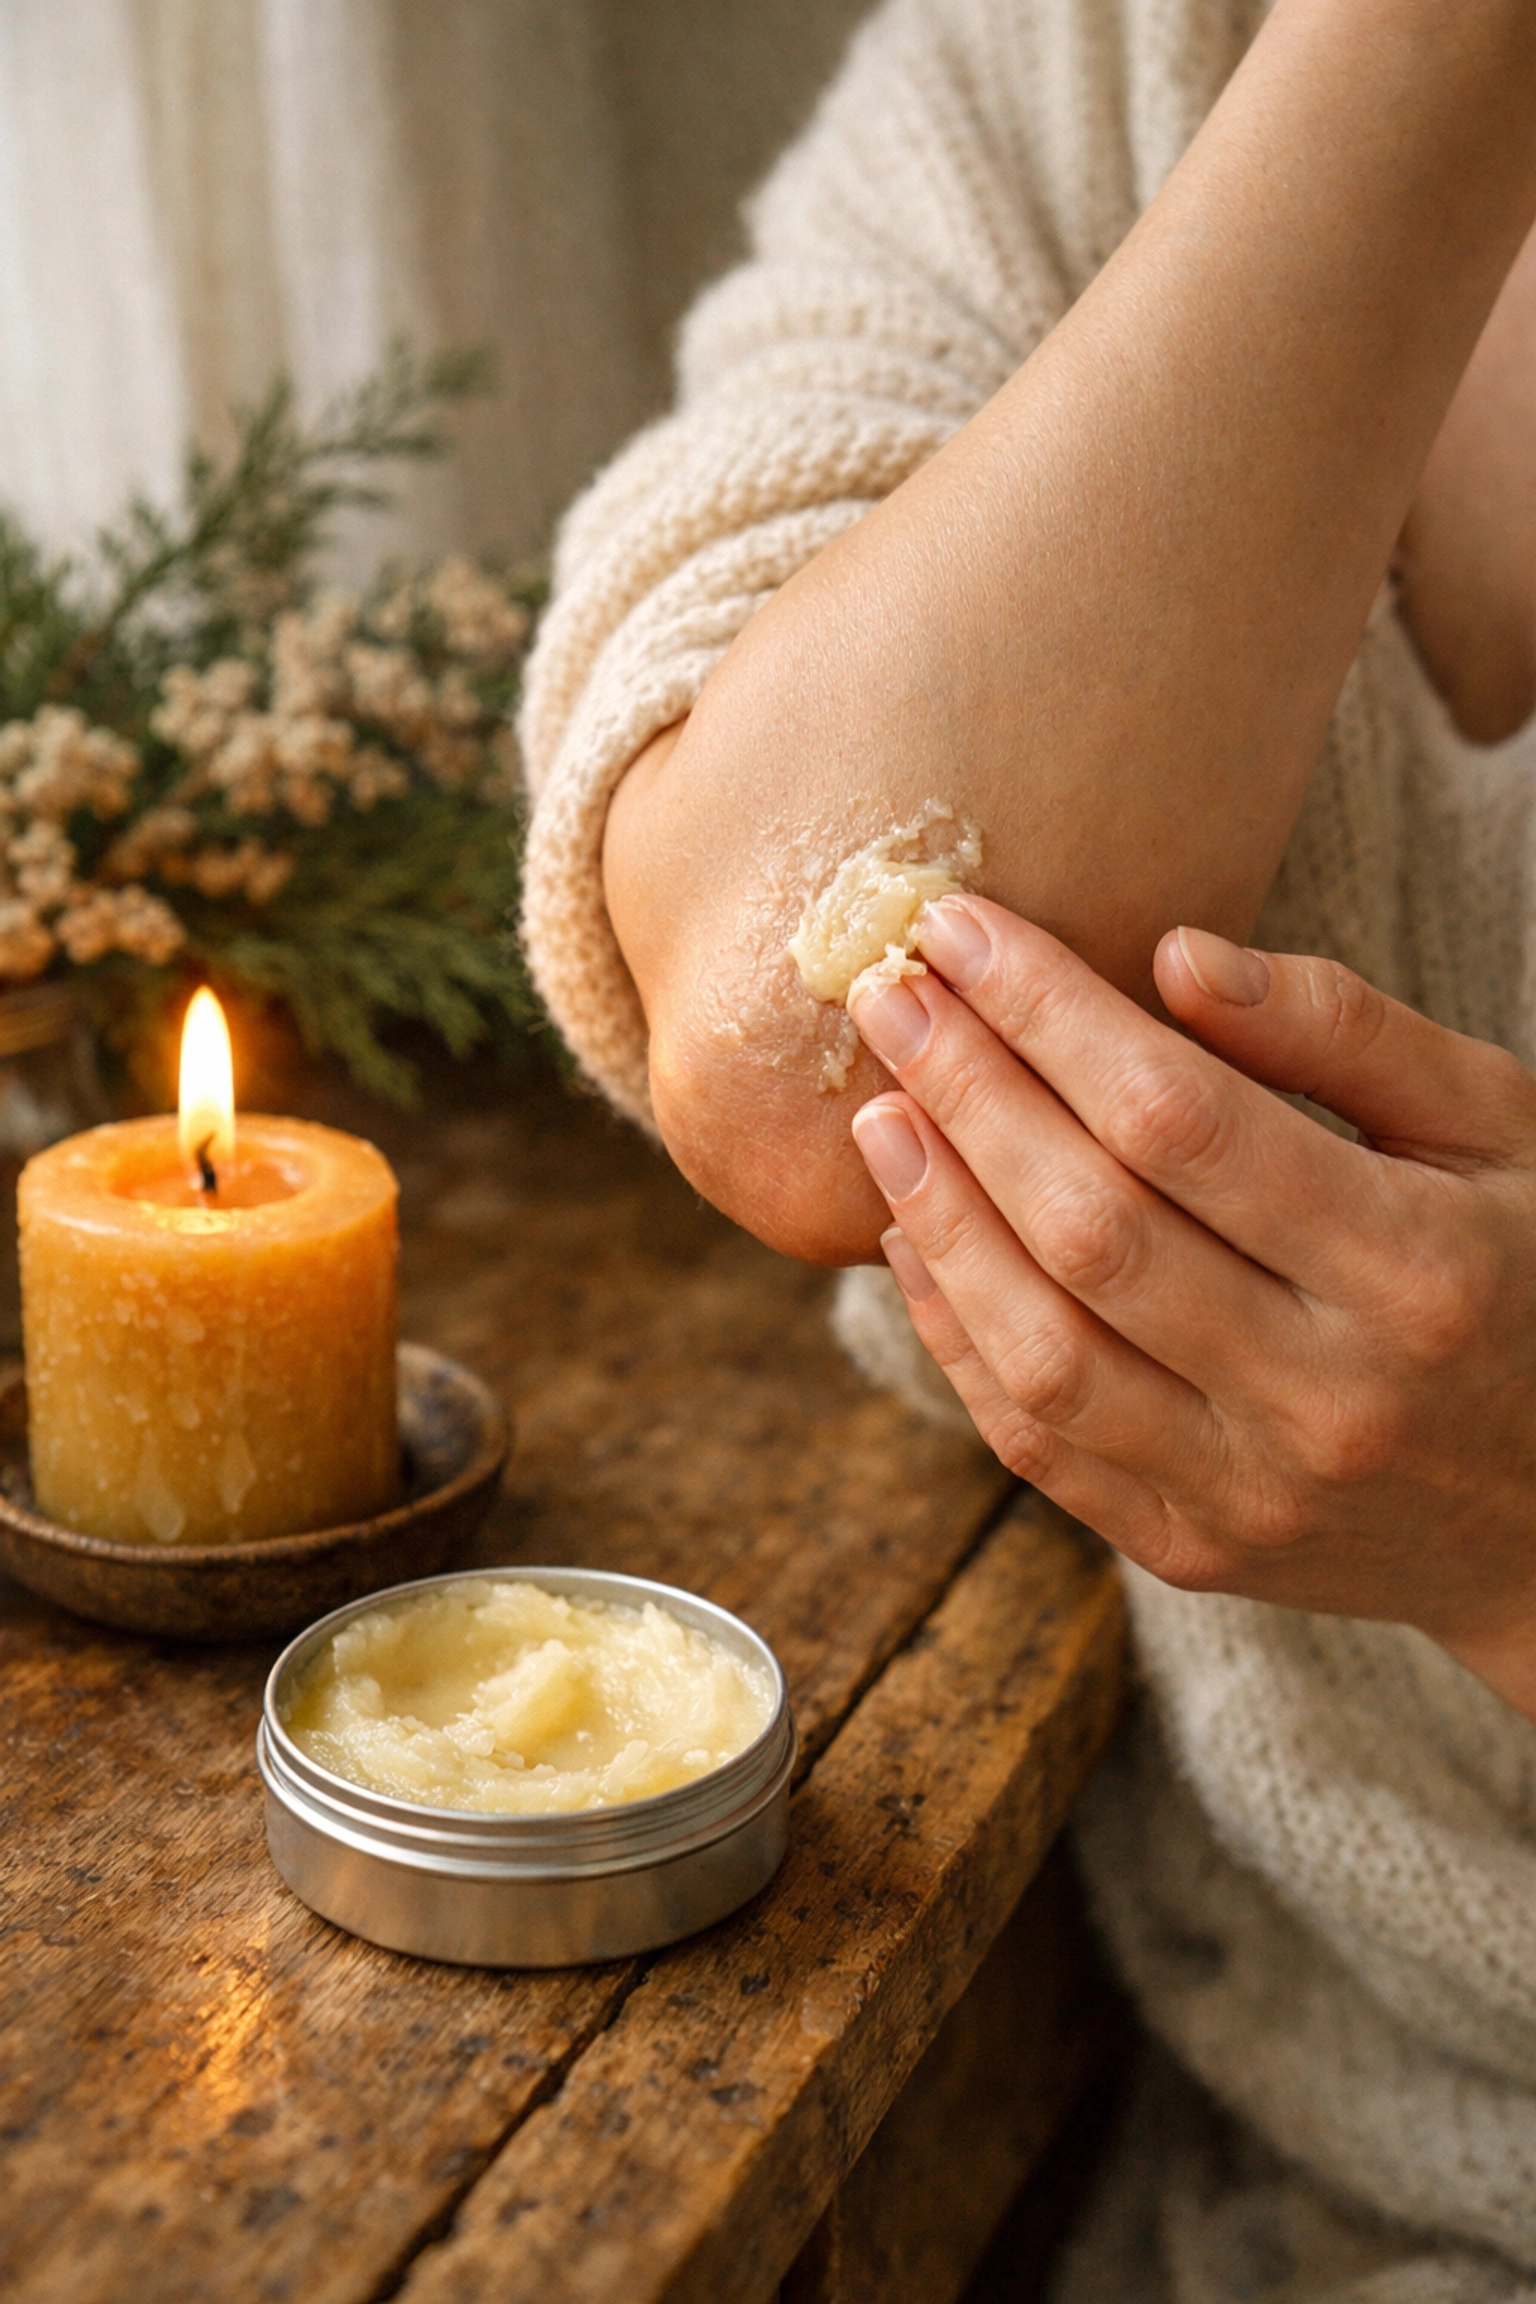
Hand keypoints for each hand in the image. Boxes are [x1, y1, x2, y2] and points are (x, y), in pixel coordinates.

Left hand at [848, 899, 1535, 1718]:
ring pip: (1042, 1349)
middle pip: (1090, 1227)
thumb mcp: (1497, 1126)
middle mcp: (1326, 1395)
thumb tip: (1173, 954)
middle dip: (967, 1094)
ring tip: (881, 1113)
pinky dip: (957, 1335)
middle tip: (887, 994)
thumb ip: (1346, 1033)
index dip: (1052, 1015)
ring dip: (939, 1218)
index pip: (1180, 1120)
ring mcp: (1251, 1491)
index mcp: (1414, 1268)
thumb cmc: (1533, 1279)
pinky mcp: (1192, 1549)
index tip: (965, 929)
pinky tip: (915, 1239)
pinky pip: (1036, 1442)